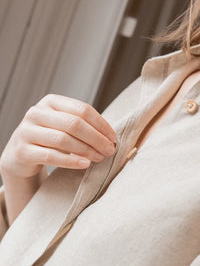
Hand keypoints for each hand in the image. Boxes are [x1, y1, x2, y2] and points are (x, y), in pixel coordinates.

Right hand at [0, 94, 116, 178]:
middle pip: (74, 124)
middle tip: (109, 150)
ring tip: (99, 158)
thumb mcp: (63, 125)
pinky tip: (85, 164)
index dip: (101, 124)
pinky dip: (71, 161)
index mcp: (51, 101)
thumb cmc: (49, 137)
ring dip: (86, 150)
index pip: (82, 109)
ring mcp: (27, 131)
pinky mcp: (23, 151)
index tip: (113, 138)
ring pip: (63, 139)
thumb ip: (83, 125)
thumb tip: (111, 138)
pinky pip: (51, 156)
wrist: (20, 154)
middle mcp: (37, 113)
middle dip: (96, 138)